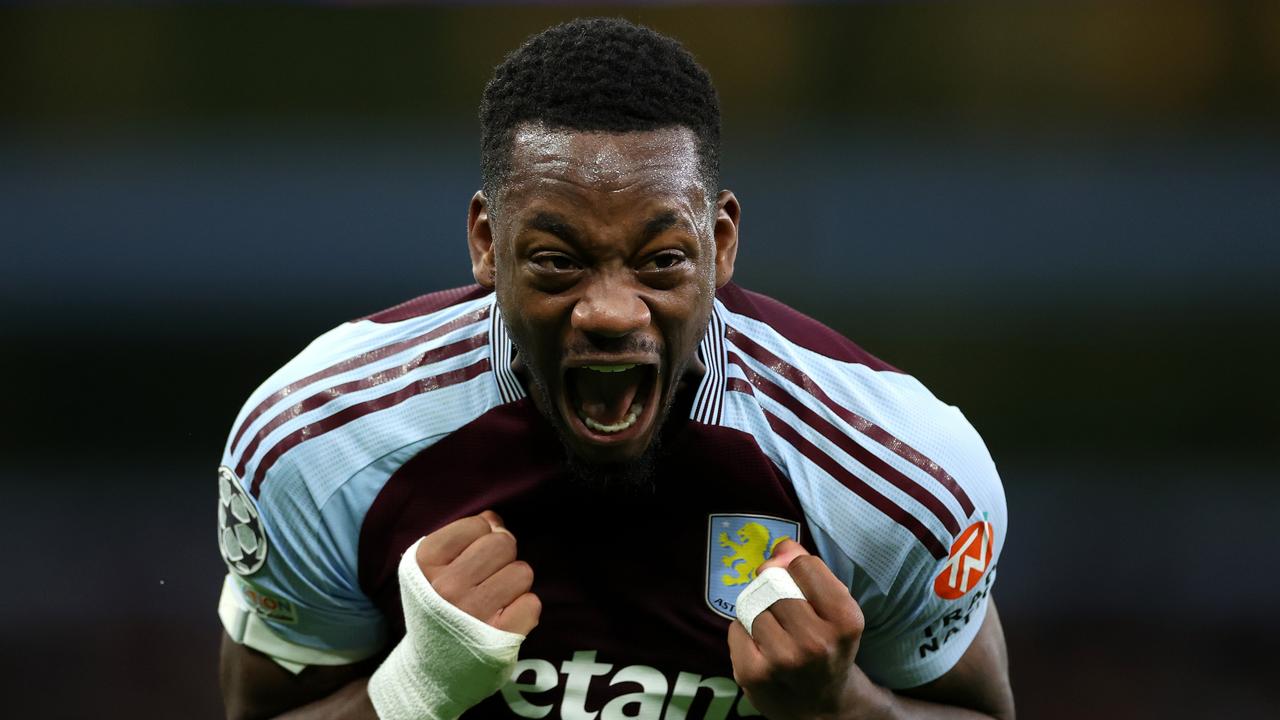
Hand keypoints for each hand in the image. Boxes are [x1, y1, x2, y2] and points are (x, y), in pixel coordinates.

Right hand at [415, 510, 541, 634]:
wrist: (431, 669)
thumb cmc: (437, 608)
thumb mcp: (433, 567)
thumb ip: (461, 536)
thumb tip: (494, 519)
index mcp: (425, 562)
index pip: (478, 525)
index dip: (481, 538)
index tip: (471, 559)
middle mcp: (446, 587)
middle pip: (503, 543)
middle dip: (501, 557)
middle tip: (486, 579)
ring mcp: (472, 613)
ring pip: (522, 572)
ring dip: (513, 584)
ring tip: (494, 600)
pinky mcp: (498, 638)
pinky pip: (532, 603)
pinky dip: (523, 609)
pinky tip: (503, 618)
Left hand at [728, 540, 885, 719]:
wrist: (822, 708)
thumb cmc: (828, 646)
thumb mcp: (835, 608)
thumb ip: (811, 570)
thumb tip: (780, 547)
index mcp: (845, 620)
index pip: (804, 565)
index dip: (798, 569)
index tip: (802, 584)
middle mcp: (816, 642)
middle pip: (774, 582)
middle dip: (774, 587)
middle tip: (784, 606)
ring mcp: (781, 660)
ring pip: (753, 604)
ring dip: (759, 610)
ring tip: (776, 630)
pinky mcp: (752, 673)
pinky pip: (736, 626)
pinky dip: (745, 630)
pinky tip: (762, 647)